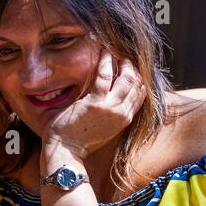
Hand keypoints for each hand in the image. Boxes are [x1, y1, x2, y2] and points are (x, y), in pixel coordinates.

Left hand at [42, 50, 145, 168]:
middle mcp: (122, 114)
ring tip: (116, 52)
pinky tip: (104, 52)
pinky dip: (105, 61)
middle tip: (124, 56)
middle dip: (132, 67)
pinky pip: (105, 76)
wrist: (66, 153)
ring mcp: (110, 109)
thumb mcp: (102, 129)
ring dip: (122, 62)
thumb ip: (109, 113)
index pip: (140, 95)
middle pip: (136, 84)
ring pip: (126, 78)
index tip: (131, 67)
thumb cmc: (79, 141)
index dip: (138, 79)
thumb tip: (108, 97)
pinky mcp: (95, 103)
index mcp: (124, 120)